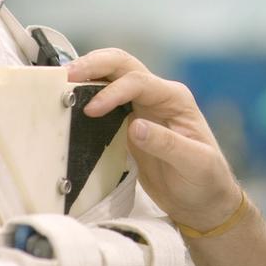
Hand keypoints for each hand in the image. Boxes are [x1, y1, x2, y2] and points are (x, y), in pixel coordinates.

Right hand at [67, 48, 242, 232]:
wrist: (202, 200)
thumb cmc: (206, 180)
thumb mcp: (195, 164)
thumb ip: (167, 144)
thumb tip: (135, 126)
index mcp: (175, 98)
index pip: (138, 82)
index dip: (112, 92)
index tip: (91, 110)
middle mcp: (157, 96)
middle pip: (122, 65)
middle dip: (94, 65)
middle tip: (65, 76)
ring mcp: (141, 108)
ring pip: (111, 76)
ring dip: (86, 75)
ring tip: (59, 83)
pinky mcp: (127, 123)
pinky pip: (104, 100)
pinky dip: (86, 95)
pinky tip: (69, 100)